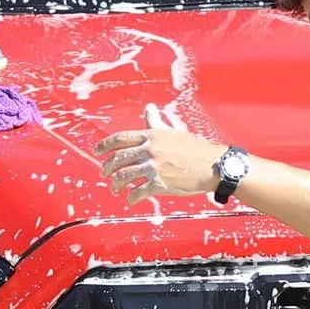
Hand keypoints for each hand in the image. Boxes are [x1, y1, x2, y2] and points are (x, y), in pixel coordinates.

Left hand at [96, 108, 225, 204]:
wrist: (213, 165)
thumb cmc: (194, 148)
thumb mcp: (173, 132)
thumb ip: (156, 123)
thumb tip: (149, 108)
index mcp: (152, 136)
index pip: (121, 138)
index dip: (105, 145)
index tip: (96, 151)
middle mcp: (150, 150)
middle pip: (119, 158)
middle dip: (107, 167)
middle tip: (103, 173)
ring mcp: (154, 167)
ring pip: (124, 176)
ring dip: (116, 184)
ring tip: (115, 189)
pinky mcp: (160, 183)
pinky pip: (138, 192)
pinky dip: (132, 198)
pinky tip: (130, 200)